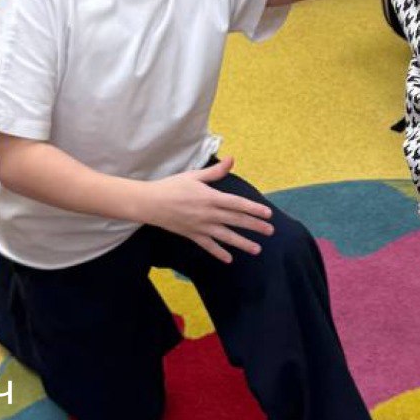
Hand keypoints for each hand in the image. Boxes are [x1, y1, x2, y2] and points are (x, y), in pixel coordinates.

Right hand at [138, 157, 274, 261]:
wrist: (149, 203)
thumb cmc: (171, 186)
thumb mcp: (194, 176)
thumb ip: (215, 171)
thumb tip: (232, 160)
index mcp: (211, 197)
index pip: (238, 204)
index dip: (254, 209)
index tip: (268, 214)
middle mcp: (208, 214)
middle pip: (236, 220)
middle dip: (254, 226)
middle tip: (270, 231)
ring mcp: (201, 226)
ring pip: (226, 236)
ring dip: (242, 243)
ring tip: (257, 249)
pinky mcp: (192, 235)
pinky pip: (208, 246)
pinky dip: (219, 253)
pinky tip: (229, 259)